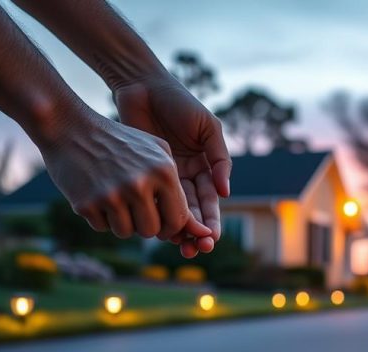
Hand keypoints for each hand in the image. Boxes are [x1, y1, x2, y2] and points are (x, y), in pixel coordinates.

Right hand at [37, 105, 211, 241]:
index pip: (178, 218)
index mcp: (163, 171)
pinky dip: (101, 217)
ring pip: (127, 233)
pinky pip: (103, 227)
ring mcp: (112, 196)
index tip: (164, 225)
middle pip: (152, 230)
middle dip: (145, 226)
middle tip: (135, 212)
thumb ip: (175, 179)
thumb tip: (192, 219)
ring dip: (122, 223)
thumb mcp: (155, 149)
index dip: (172, 227)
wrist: (69, 127)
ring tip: (115, 201)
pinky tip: (95, 194)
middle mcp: (140, 185)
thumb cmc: (118, 140)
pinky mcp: (87, 204)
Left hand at [113, 76, 230, 257]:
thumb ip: (219, 159)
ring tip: (179, 245)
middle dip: (196, 232)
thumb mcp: (206, 127)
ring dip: (176, 230)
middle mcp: (186, 176)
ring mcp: (163, 178)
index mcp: (205, 166)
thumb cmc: (178, 102)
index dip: (212, 220)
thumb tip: (225, 193)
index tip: (212, 237)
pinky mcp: (142, 176)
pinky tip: (155, 230)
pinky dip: (154, 216)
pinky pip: (150, 201)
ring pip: (172, 211)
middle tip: (196, 249)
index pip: (211, 200)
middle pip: (193, 211)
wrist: (141, 86)